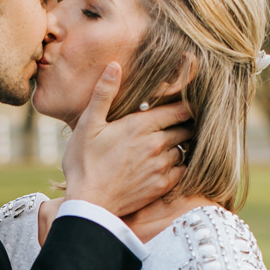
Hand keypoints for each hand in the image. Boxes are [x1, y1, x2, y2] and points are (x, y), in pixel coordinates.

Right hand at [62, 63, 189, 217]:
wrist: (88, 204)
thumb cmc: (84, 163)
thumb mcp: (88, 125)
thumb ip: (104, 94)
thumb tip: (114, 65)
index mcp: (140, 126)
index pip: (178, 110)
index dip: (185, 104)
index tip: (185, 102)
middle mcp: (156, 145)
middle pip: (185, 128)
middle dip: (183, 124)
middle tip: (177, 122)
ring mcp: (161, 167)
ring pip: (183, 149)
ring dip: (179, 145)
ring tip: (168, 143)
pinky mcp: (162, 186)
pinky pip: (182, 171)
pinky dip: (178, 165)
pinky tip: (165, 164)